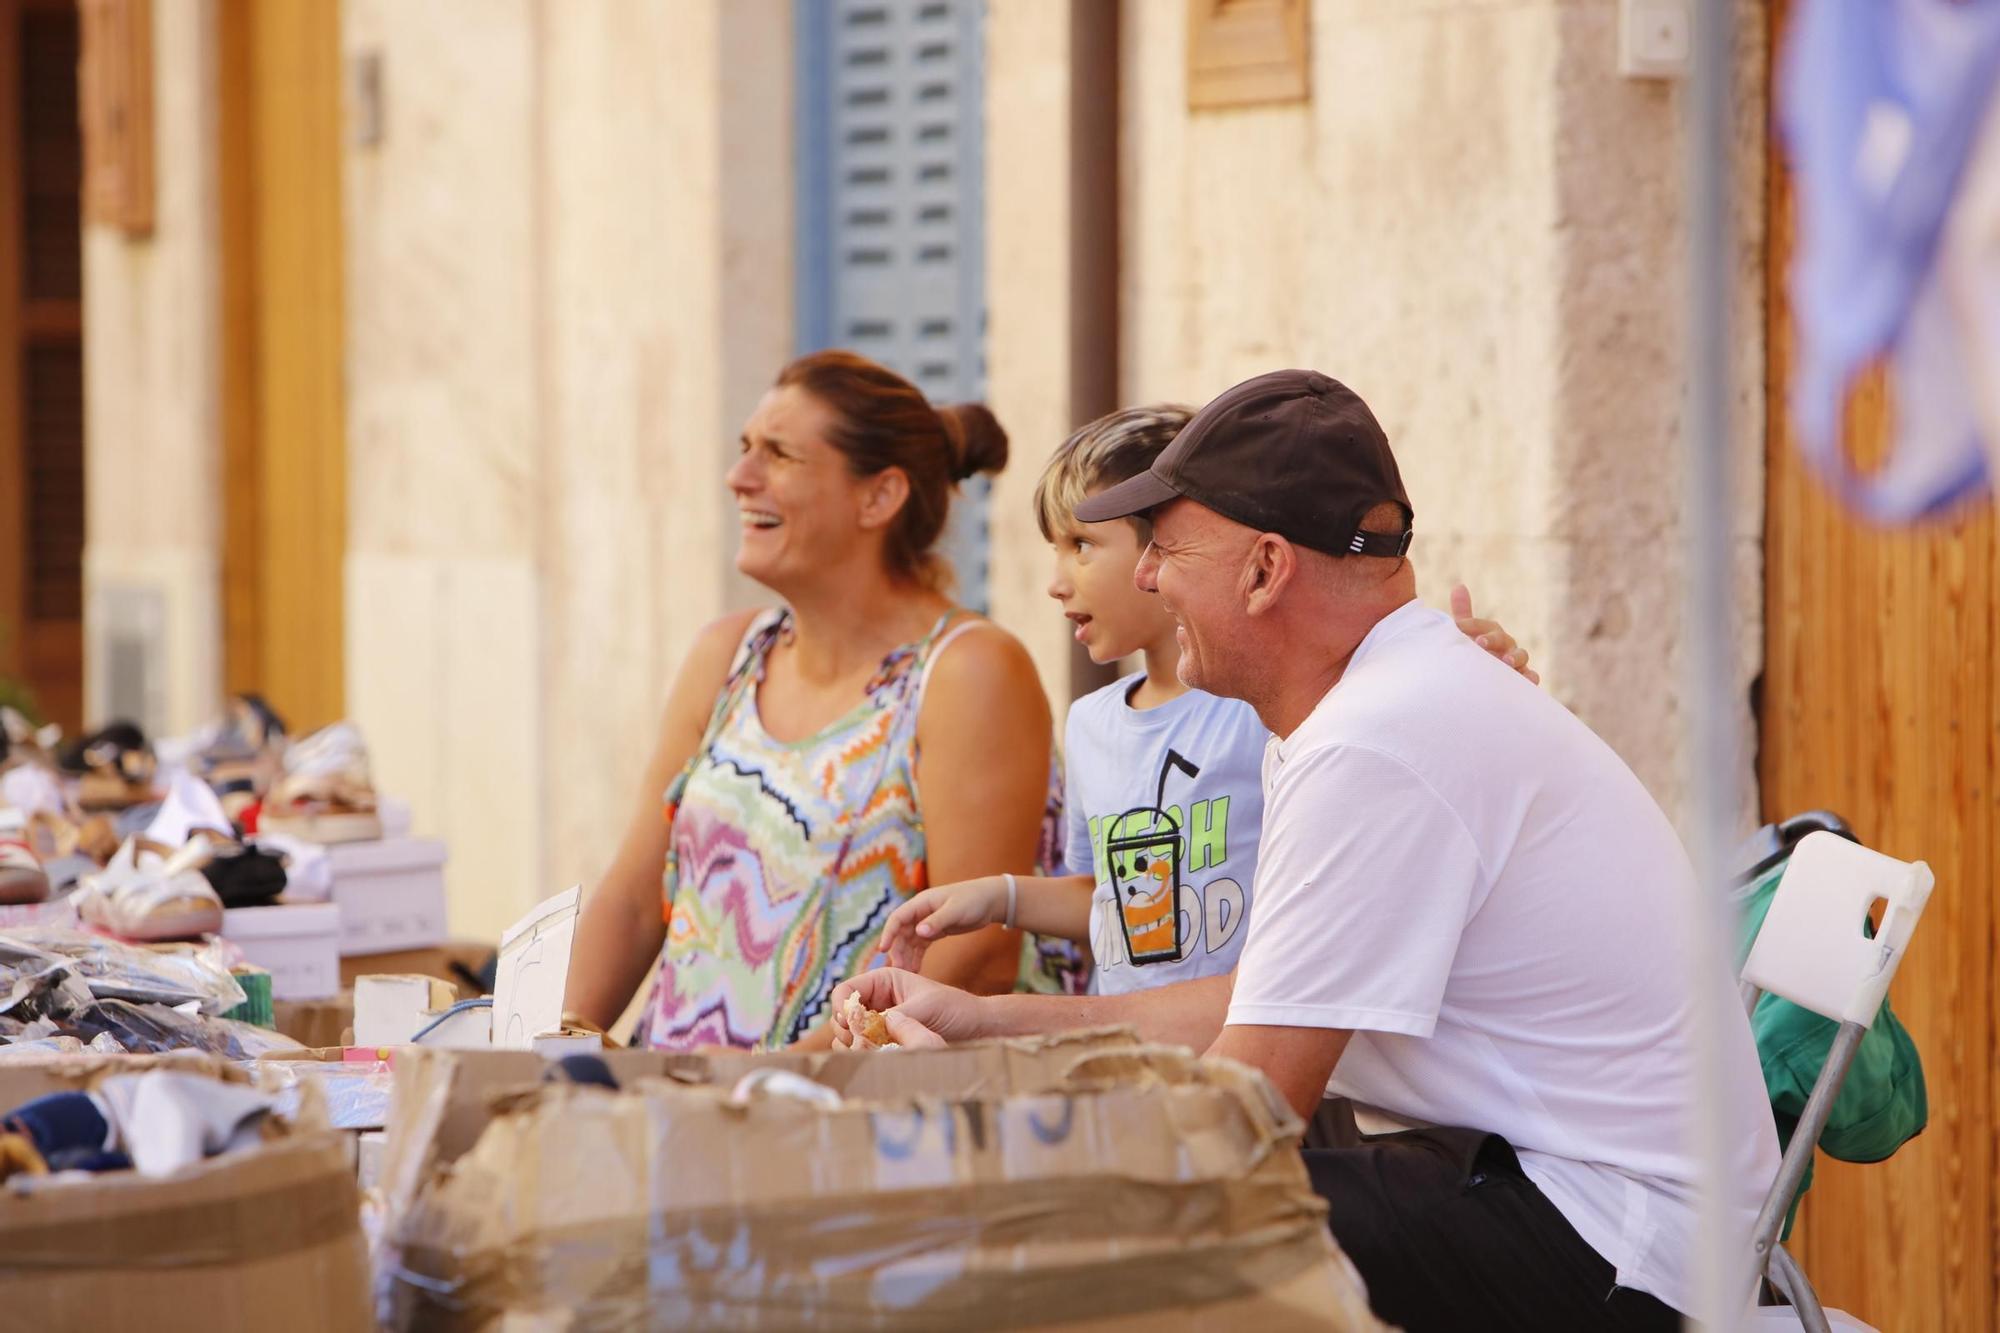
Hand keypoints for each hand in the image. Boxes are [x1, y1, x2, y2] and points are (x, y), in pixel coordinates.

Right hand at [830, 968, 985, 1048]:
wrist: (974, 1026)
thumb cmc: (954, 1007)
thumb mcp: (924, 1007)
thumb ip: (894, 1017)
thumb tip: (864, 1031)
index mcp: (883, 980)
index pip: (846, 990)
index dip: (841, 1007)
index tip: (849, 1024)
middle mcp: (877, 999)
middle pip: (841, 1014)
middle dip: (845, 1029)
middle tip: (860, 1043)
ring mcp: (879, 1021)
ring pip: (848, 1034)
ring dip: (853, 1044)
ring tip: (871, 1051)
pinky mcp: (884, 1040)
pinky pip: (862, 1048)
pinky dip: (863, 1054)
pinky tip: (879, 1058)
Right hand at [877, 878, 1006, 971]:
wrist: (990, 900)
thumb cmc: (973, 900)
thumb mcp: (956, 910)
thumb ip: (937, 921)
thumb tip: (919, 932)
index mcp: (921, 903)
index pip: (898, 918)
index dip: (888, 933)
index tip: (883, 949)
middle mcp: (920, 912)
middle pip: (901, 933)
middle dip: (897, 950)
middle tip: (898, 969)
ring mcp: (927, 922)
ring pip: (909, 942)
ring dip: (906, 956)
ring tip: (906, 974)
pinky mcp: (935, 931)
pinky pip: (920, 946)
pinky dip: (916, 957)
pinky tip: (915, 970)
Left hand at [1452, 584, 1539, 684]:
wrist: (1485, 678)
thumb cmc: (1477, 652)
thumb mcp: (1466, 634)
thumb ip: (1464, 613)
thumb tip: (1459, 585)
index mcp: (1493, 632)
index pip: (1482, 625)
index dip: (1471, 625)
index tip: (1459, 627)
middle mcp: (1507, 645)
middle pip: (1502, 639)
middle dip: (1492, 640)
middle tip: (1480, 643)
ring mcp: (1516, 661)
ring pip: (1521, 656)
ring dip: (1514, 657)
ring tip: (1506, 661)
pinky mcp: (1523, 678)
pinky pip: (1531, 676)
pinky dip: (1531, 678)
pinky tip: (1527, 680)